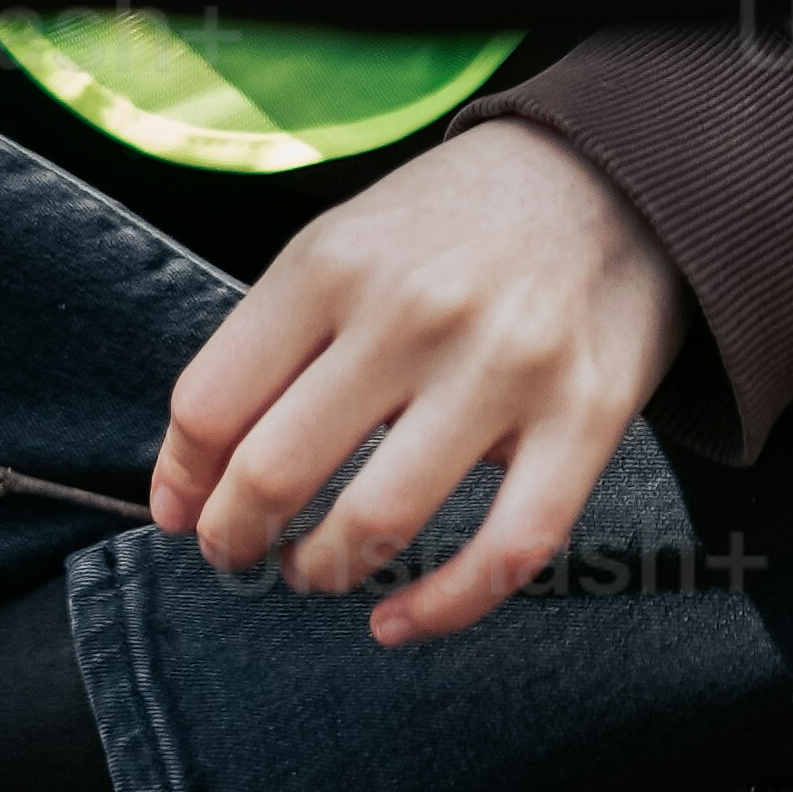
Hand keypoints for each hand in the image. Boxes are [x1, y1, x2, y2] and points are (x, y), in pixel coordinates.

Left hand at [148, 113, 688, 649]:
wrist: (611, 171)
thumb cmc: (454, 221)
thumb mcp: (343, 239)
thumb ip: (270, 343)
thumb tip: (190, 480)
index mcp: (333, 263)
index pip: (210, 404)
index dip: (181, 481)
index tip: (183, 512)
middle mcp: (412, 312)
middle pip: (274, 472)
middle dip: (236, 539)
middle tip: (240, 551)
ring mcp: (503, 368)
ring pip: (376, 522)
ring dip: (323, 571)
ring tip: (315, 568)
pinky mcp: (585, 418)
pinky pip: (505, 551)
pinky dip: (441, 608)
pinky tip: (399, 620)